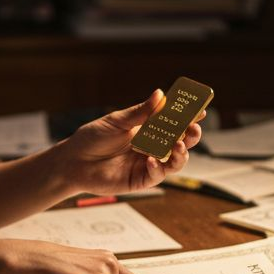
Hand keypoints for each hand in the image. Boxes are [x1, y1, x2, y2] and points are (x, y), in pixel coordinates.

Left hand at [56, 89, 204, 195]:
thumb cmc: (93, 138)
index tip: (200, 109)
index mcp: (148, 129)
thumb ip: (140, 112)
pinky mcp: (141, 179)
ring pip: (175, 161)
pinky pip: (157, 175)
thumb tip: (160, 94)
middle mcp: (152, 146)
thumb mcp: (117, 121)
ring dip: (181, 154)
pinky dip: (158, 168)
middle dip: (191, 135)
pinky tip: (151, 160)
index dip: (188, 116)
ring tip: (178, 145)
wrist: (73, 161)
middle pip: (180, 142)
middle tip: (194, 128)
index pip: (173, 122)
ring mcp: (148, 163)